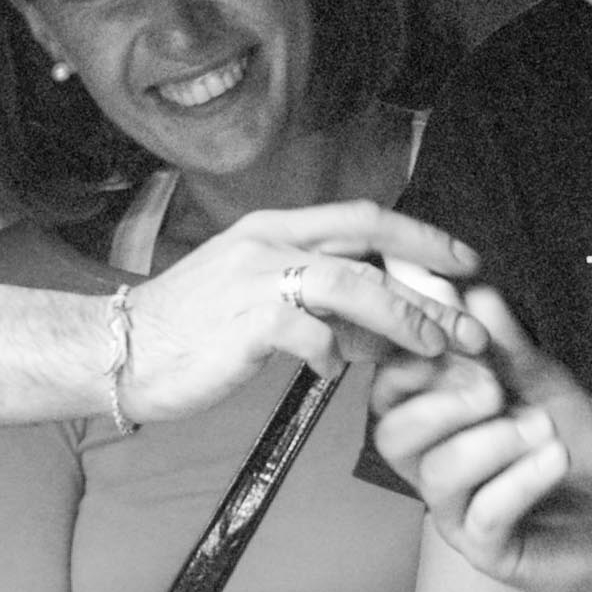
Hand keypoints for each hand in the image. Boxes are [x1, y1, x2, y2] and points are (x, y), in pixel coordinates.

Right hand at [123, 203, 484, 421]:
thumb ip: (317, 307)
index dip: (420, 237)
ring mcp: (256, 276)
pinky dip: (334, 356)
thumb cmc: (189, 334)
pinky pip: (312, 333)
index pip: (364, 217)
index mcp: (274, 229)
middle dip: (431, 278)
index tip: (463, 262)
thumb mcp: (258, 304)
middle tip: (472, 318)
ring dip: (403, 316)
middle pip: (371, 240)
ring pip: (354, 282)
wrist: (119, 351)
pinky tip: (332, 374)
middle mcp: (269, 240)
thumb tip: (379, 332)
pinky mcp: (245, 320)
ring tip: (434, 348)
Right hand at [369, 291, 591, 591]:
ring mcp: (457, 514)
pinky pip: (483, 515)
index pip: (389, 395)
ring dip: (492, 441)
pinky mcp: (488, 551)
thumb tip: (473, 291)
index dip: (410, 364)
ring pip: (436, 475)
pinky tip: (554, 460)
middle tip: (493, 389)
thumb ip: (507, 346)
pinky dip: (521, 479)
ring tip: (541, 429)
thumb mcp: (545, 385)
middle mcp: (436, 470)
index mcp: (439, 426)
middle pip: (391, 436)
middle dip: (439, 403)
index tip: (457, 341)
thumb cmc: (577, 452)